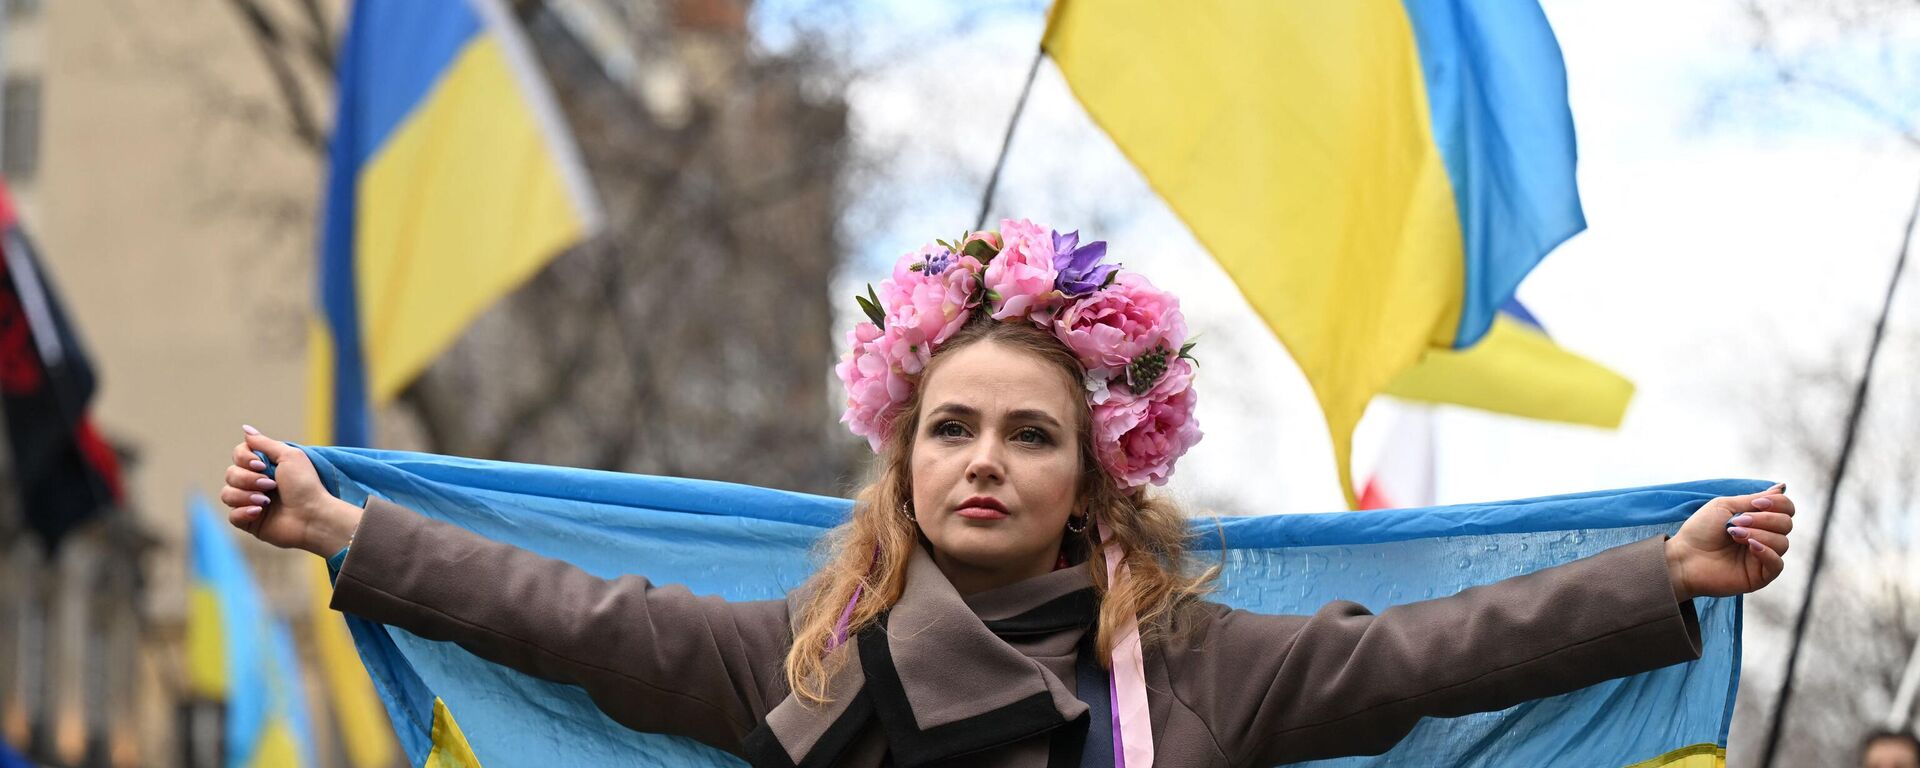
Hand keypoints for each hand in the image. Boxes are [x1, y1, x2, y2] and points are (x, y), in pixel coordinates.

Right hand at [220, 425, 361, 556]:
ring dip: (245, 495)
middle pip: (230, 474)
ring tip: (266, 501)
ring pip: (227, 494)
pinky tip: (259, 512)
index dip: (244, 459)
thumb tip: (245, 429)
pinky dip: (243, 512)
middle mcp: (255, 483)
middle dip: (248, 479)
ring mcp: (251, 502)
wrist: (313, 515)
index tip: (262, 465)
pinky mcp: (250, 521)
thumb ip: (264, 443)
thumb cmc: (305, 485)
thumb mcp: (289, 456)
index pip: (238, 455)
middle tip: (271, 485)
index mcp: (264, 467)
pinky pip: (232, 516)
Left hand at [1665, 483, 1793, 600]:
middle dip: (1764, 519)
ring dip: (1759, 534)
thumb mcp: (1725, 506)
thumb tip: (1782, 488)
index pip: (1786, 509)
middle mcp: (1765, 537)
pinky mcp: (1760, 575)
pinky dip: (1767, 552)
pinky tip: (1751, 546)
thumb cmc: (1700, 530)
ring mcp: (1763, 556)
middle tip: (1737, 522)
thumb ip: (1754, 499)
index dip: (1777, 503)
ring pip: (1783, 542)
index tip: (1756, 504)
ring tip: (1734, 534)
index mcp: (1758, 520)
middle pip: (1786, 524)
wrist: (1684, 557)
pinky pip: (1778, 564)